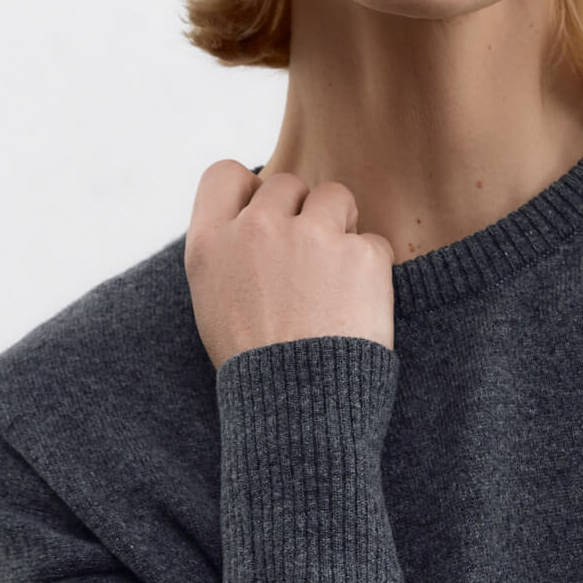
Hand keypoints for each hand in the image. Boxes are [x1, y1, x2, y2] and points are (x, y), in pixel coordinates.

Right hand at [184, 161, 395, 371]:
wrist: (298, 409)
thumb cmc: (256, 367)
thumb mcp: (214, 302)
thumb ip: (229, 250)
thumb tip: (253, 218)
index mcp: (211, 242)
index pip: (225, 174)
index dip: (249, 191)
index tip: (265, 218)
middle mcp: (257, 228)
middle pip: (286, 183)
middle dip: (300, 214)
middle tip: (307, 264)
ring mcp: (310, 236)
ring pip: (334, 197)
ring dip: (340, 226)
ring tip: (335, 280)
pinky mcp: (359, 253)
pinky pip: (372, 242)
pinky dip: (371, 270)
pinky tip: (356, 306)